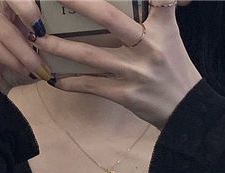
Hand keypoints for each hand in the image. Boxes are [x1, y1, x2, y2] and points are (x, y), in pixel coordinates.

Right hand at [0, 0, 56, 93]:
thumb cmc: (17, 65)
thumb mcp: (39, 50)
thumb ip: (49, 38)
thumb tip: (70, 38)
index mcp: (11, 3)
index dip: (34, 0)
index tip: (51, 15)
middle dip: (27, 9)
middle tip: (42, 31)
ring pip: (2, 26)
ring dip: (23, 49)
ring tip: (37, 67)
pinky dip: (11, 59)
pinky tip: (23, 70)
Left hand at [32, 0, 201, 129]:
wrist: (186, 110)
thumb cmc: (175, 67)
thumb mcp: (171, 33)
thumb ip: (157, 8)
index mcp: (161, 26)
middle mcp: (148, 46)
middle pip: (108, 17)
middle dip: (78, 2)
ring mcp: (135, 72)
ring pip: (91, 55)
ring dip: (61, 46)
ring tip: (38, 38)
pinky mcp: (125, 94)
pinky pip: (91, 86)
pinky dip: (70, 82)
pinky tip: (52, 77)